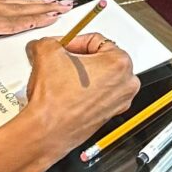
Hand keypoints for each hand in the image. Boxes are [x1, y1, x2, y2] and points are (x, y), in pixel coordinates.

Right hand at [13, 34, 139, 171]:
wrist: (47, 130)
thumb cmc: (54, 100)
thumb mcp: (46, 52)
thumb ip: (48, 41)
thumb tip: (46, 44)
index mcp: (120, 63)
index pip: (95, 40)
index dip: (73, 42)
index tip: (61, 47)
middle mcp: (126, 84)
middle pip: (100, 59)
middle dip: (78, 59)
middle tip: (60, 61)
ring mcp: (119, 102)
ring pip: (99, 77)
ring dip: (80, 75)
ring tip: (61, 78)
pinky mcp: (109, 115)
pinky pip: (97, 94)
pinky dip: (82, 90)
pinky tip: (65, 92)